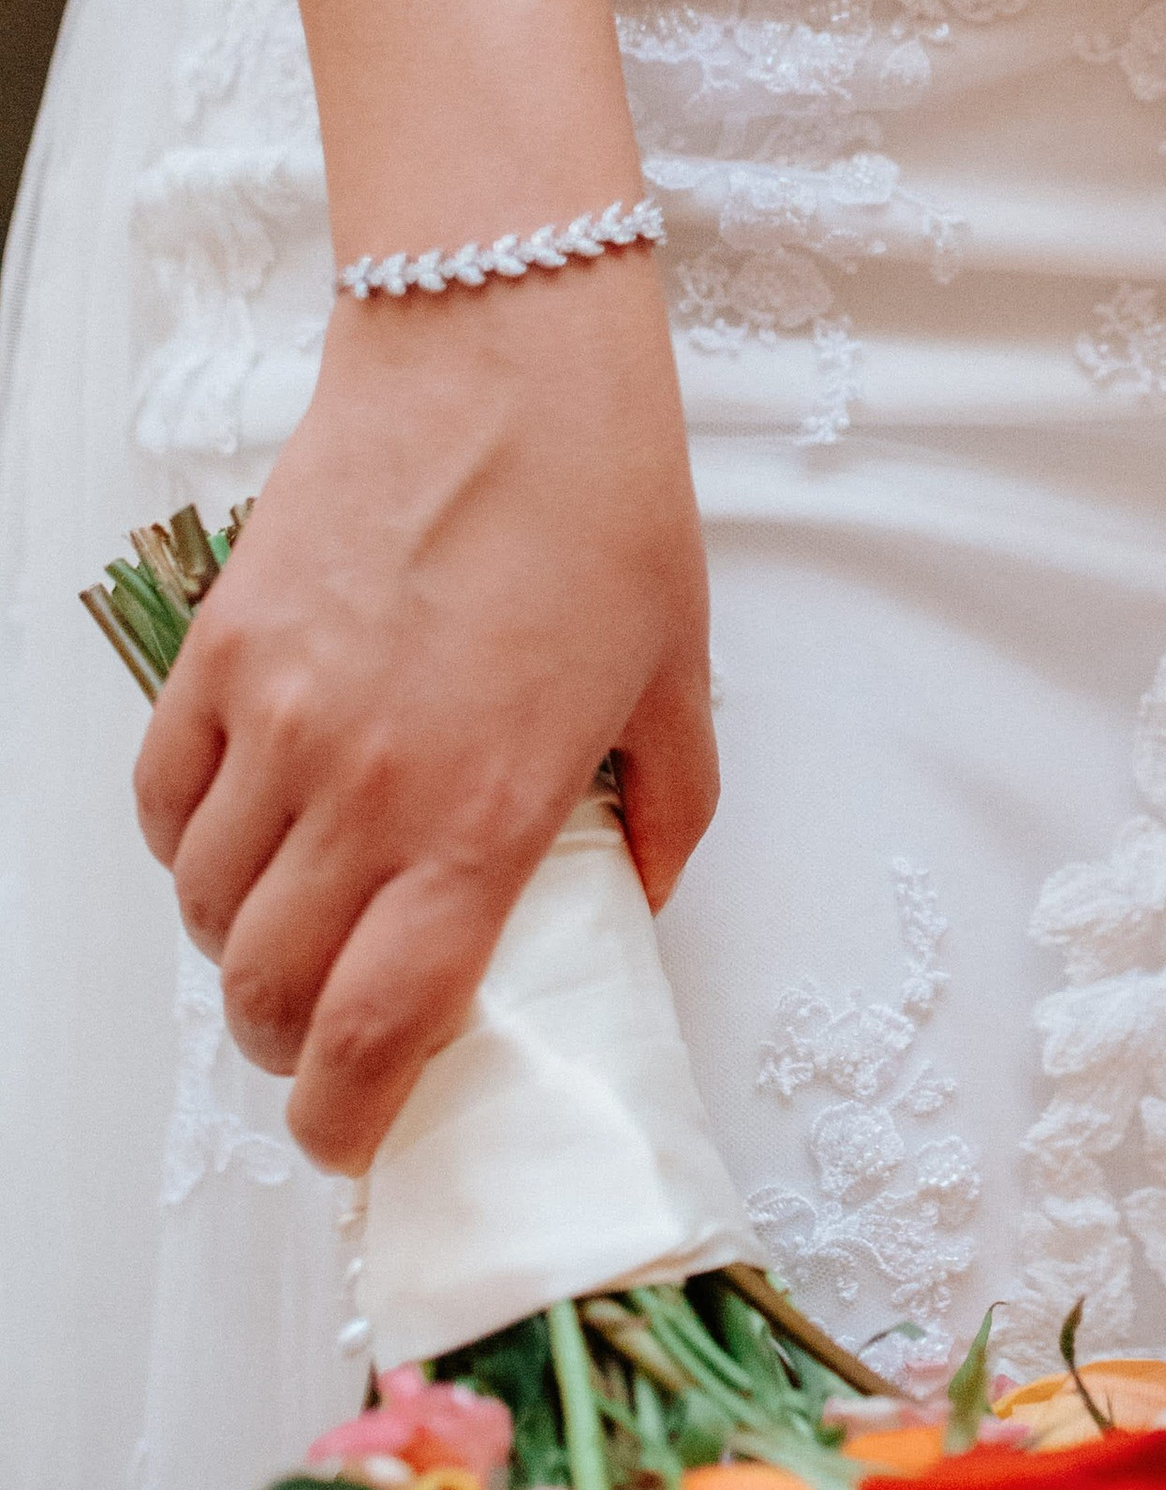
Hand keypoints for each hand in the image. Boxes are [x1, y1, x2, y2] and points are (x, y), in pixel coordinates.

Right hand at [134, 257, 715, 1171]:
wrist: (503, 352)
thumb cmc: (604, 503)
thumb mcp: (678, 680)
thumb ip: (661, 812)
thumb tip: (637, 900)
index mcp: (486, 814)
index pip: (379, 1025)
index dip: (350, 1115)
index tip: (354, 1137)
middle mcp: (366, 784)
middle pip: (273, 990)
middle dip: (295, 1048)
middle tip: (333, 1041)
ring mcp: (278, 717)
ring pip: (208, 907)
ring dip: (240, 951)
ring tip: (294, 934)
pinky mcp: (221, 650)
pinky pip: (164, 799)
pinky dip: (187, 849)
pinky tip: (239, 840)